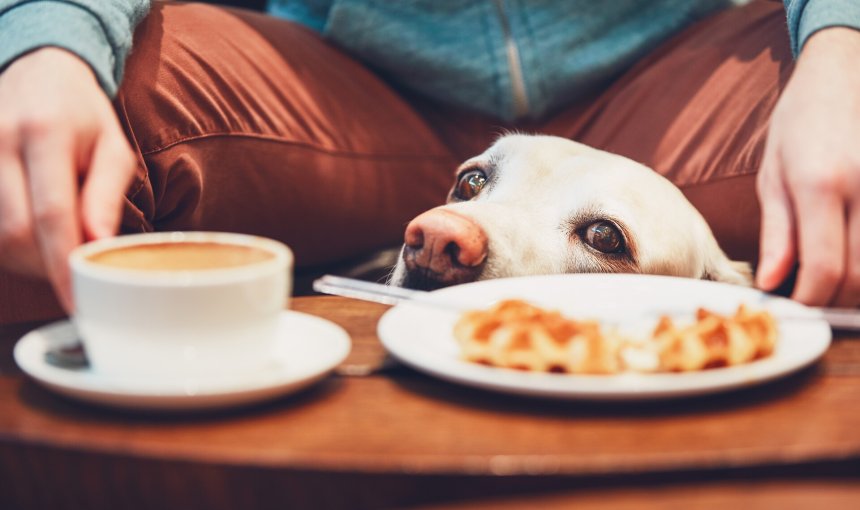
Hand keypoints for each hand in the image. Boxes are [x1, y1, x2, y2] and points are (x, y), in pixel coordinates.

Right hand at [0, 48, 136, 310]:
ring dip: (26, 258)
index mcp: (45, 133)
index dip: (63, 264)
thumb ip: (106, 195)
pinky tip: (30, 236)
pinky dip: (7, 245)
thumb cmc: (82, 115)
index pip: (51, 214)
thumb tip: (98, 245)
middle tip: (73, 273)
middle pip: (13, 232)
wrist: (36, 69)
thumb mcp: (112, 147)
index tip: (77, 299)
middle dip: (45, 265)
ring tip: (55, 248)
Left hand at [756, 27, 859, 306]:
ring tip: (831, 283)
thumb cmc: (799, 124)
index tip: (795, 307)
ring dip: (858, 286)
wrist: (843, 75)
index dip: (811, 299)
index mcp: (820, 184)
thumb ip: (777, 233)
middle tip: (812, 301)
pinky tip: (851, 258)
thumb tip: (772, 282)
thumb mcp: (772, 176)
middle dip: (835, 299)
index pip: (824, 266)